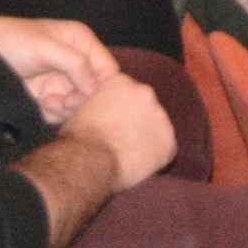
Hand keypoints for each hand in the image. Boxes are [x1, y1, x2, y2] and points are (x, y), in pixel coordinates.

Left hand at [0, 14, 116, 122]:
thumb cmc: (13, 41)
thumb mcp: (46, 47)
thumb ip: (76, 64)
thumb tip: (96, 88)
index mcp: (82, 43)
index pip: (108, 69)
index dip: (102, 86)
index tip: (85, 97)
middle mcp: (76, 63)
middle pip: (94, 91)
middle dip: (80, 100)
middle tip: (63, 101)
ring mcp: (61, 81)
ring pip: (78, 105)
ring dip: (65, 108)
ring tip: (47, 101)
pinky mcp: (47, 97)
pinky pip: (60, 112)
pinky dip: (53, 113)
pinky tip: (41, 104)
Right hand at [61, 71, 174, 189]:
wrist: (90, 159)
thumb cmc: (78, 137)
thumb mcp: (79, 110)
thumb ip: (95, 104)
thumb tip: (94, 107)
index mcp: (121, 81)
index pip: (126, 92)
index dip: (119, 110)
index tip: (112, 123)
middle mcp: (146, 93)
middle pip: (144, 106)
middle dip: (135, 121)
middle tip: (121, 139)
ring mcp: (161, 117)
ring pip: (156, 127)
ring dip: (146, 137)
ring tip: (129, 154)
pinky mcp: (169, 143)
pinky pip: (165, 150)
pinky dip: (155, 157)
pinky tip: (139, 166)